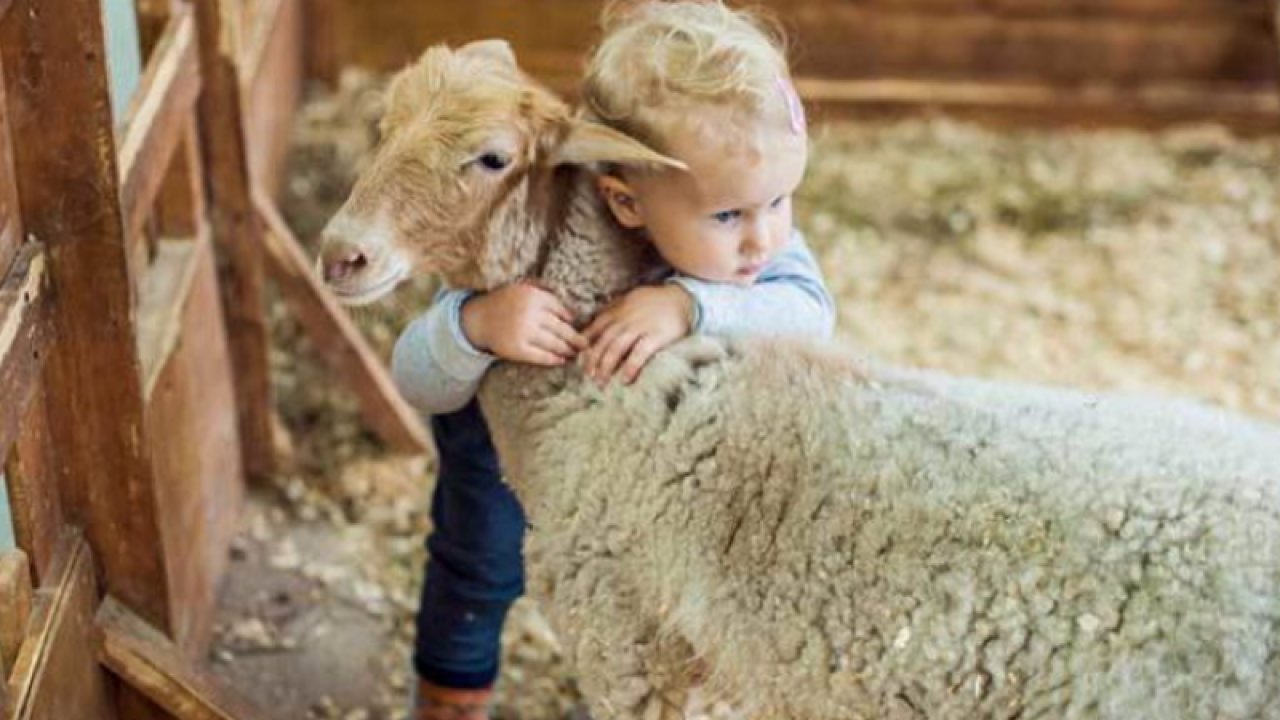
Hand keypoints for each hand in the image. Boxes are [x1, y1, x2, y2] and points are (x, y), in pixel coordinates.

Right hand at [460, 282, 586, 365]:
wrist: (478, 319)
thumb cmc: (504, 303)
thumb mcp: (522, 288)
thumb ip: (544, 293)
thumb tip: (570, 311)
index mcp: (533, 296)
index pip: (560, 309)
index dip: (570, 319)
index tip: (576, 325)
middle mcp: (530, 314)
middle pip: (562, 328)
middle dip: (576, 338)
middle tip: (586, 344)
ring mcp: (524, 332)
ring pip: (554, 343)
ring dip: (568, 350)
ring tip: (576, 353)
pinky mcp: (517, 349)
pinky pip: (541, 356)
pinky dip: (553, 359)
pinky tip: (561, 360)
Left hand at [582, 284, 692, 384]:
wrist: (683, 298)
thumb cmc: (655, 301)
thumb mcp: (630, 299)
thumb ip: (613, 311)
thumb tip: (596, 325)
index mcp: (618, 310)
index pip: (595, 328)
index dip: (585, 343)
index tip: (577, 357)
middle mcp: (625, 319)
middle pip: (603, 341)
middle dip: (593, 359)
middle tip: (588, 375)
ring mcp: (640, 327)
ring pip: (617, 348)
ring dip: (606, 366)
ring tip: (600, 381)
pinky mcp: (656, 336)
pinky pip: (640, 353)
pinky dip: (631, 366)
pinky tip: (624, 379)